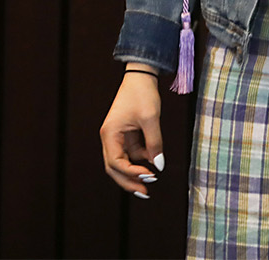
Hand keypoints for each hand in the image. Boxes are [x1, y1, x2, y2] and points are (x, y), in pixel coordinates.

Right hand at [100, 66, 164, 198]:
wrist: (141, 76)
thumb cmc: (143, 94)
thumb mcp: (151, 119)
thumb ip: (155, 143)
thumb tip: (158, 166)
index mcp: (110, 134)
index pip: (116, 162)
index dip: (131, 173)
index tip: (149, 176)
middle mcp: (109, 137)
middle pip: (114, 167)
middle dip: (128, 181)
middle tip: (145, 192)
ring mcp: (117, 136)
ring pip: (122, 162)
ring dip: (135, 172)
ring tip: (151, 180)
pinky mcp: (126, 135)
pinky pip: (131, 153)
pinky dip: (141, 159)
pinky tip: (153, 162)